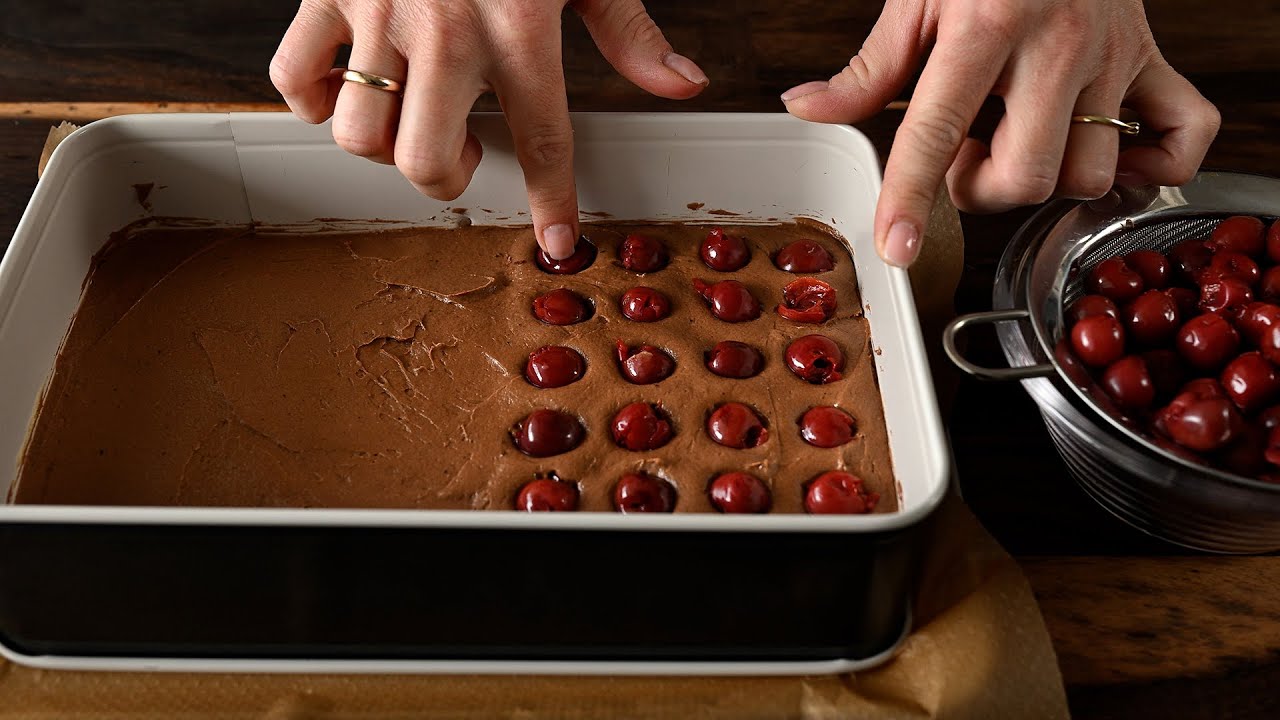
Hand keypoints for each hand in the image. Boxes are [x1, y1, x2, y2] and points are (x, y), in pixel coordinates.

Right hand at [270, 0, 708, 258]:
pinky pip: (295, 73)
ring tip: (413, 118)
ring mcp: (378, 10)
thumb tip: (680, 82)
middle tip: (465, 154)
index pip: (543, 140)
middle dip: (447, 179)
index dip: (551, 201)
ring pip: (360, 131)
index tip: (554, 241)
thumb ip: (628, 30)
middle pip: (427, 161)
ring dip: (387, 145)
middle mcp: (445, 28)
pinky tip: (348, 88)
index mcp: (518, 26)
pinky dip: (313, 98)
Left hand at [781, 0, 1219, 267]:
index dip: (911, 197)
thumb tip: (810, 108)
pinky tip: (1105, 156)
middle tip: (963, 157)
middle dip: (982, 189)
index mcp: (988, 26)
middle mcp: (1059, 46)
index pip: (938, 131)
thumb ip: (869, 69)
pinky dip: (1152, 166)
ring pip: (1092, 173)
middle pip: (1028, 173)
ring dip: (1046, 181)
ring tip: (1017, 144)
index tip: (895, 246)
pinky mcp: (1152, 59)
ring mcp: (1114, 56)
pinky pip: (1184, 134)